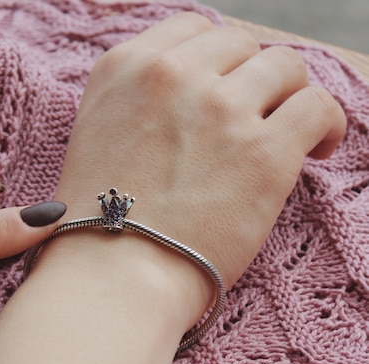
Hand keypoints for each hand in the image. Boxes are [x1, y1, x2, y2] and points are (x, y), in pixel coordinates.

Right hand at [55, 12, 345, 304]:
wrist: (112, 275)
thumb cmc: (98, 219)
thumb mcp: (97, 134)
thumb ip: (140, 98)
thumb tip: (196, 90)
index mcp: (124, 68)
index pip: (191, 28)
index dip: (216, 57)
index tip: (226, 84)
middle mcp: (170, 76)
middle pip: (240, 45)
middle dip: (250, 78)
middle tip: (253, 115)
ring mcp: (218, 110)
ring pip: (284, 66)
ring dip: (287, 97)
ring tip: (289, 131)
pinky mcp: (262, 151)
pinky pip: (317, 106)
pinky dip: (326, 124)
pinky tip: (316, 147)